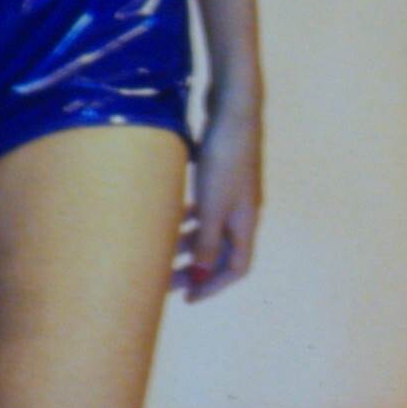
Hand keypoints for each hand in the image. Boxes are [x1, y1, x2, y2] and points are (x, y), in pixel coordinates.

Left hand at [176, 92, 262, 298]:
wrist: (234, 109)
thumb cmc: (224, 157)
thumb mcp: (211, 204)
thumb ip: (205, 241)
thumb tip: (198, 276)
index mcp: (246, 221)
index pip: (236, 268)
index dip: (213, 286)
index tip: (186, 298)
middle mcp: (243, 210)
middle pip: (221, 251)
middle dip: (194, 269)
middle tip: (165, 280)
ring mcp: (233, 191)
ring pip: (210, 229)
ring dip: (188, 243)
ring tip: (160, 249)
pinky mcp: (222, 173)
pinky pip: (205, 207)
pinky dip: (188, 218)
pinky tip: (169, 213)